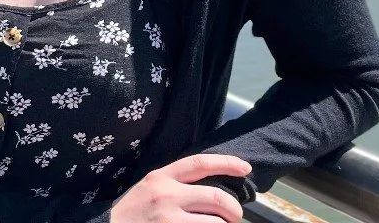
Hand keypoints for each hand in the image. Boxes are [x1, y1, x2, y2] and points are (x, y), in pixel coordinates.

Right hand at [109, 154, 251, 222]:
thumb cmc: (133, 212)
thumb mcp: (150, 188)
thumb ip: (175, 184)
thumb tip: (212, 189)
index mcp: (161, 177)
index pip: (199, 163)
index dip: (226, 163)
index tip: (245, 167)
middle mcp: (167, 195)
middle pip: (215, 196)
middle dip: (233, 208)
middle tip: (236, 216)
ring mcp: (169, 220)